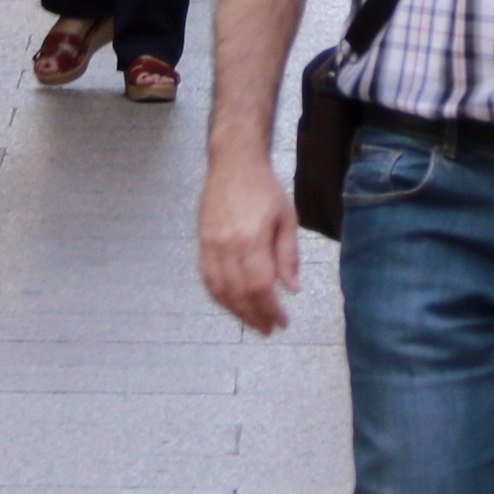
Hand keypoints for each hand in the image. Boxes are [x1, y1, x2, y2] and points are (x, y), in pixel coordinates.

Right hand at [198, 158, 302, 333]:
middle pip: (239, 294)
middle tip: (268, 329)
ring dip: (236, 311)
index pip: (260, 287)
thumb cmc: (265, 190)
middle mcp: (227, 247)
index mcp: (251, 240)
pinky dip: (219, 296)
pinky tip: (232, 304)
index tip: (282, 323)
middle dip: (254, 316)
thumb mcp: (286, 219)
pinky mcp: (201, 243)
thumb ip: (288, 256)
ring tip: (252, 322)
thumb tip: (292, 289)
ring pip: (220, 290)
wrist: (233, 164)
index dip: (270, 310)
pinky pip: (207, 279)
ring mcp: (210, 246)